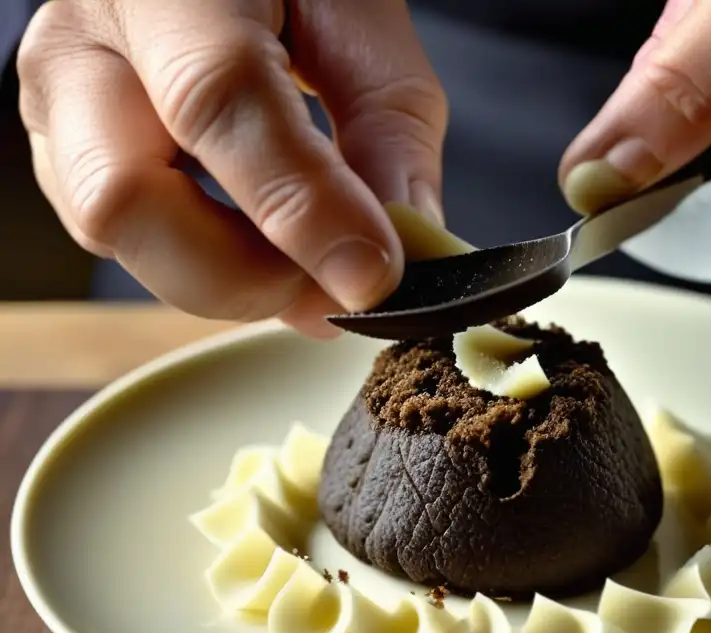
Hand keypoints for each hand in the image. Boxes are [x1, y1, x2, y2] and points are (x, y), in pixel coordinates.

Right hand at [18, 0, 447, 336]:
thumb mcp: (363, 24)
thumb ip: (390, 127)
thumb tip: (408, 243)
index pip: (216, 100)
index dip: (300, 205)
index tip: (373, 276)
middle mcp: (81, 43)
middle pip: (125, 197)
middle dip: (246, 276)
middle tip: (339, 287)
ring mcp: (59, 106)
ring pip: (115, 238)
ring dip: (229, 281)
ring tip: (311, 268)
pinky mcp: (66, 157)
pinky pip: (128, 244)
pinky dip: (207, 268)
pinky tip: (264, 250)